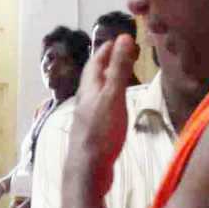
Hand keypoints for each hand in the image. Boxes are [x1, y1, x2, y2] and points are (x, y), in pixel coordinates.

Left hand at [70, 33, 138, 199]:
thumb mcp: (114, 96)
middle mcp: (85, 100)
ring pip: (96, 92)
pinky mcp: (93, 132)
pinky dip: (109, 99)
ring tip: (120, 77)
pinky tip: (115, 107)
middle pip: (94, 76)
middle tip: (121, 54)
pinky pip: (101, 108)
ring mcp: (87, 117)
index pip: (96, 62)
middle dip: (106, 63)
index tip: (119, 39)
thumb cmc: (101, 131)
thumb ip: (119, 68)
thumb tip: (123, 37)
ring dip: (107, 81)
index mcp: (90, 89)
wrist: (88, 170)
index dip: (106, 49)